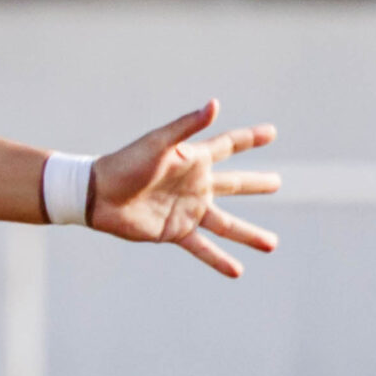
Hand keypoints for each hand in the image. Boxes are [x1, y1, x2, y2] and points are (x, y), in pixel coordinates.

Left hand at [87, 100, 279, 277]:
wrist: (97, 195)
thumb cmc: (126, 163)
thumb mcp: (159, 143)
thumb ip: (187, 126)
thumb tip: (215, 104)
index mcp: (193, 159)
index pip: (228, 146)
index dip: (250, 138)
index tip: (272, 133)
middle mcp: (195, 184)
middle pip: (234, 185)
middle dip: (256, 184)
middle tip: (278, 183)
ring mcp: (187, 210)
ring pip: (226, 223)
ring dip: (249, 234)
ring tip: (272, 244)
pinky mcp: (175, 231)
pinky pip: (202, 247)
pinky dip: (219, 259)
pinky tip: (237, 271)